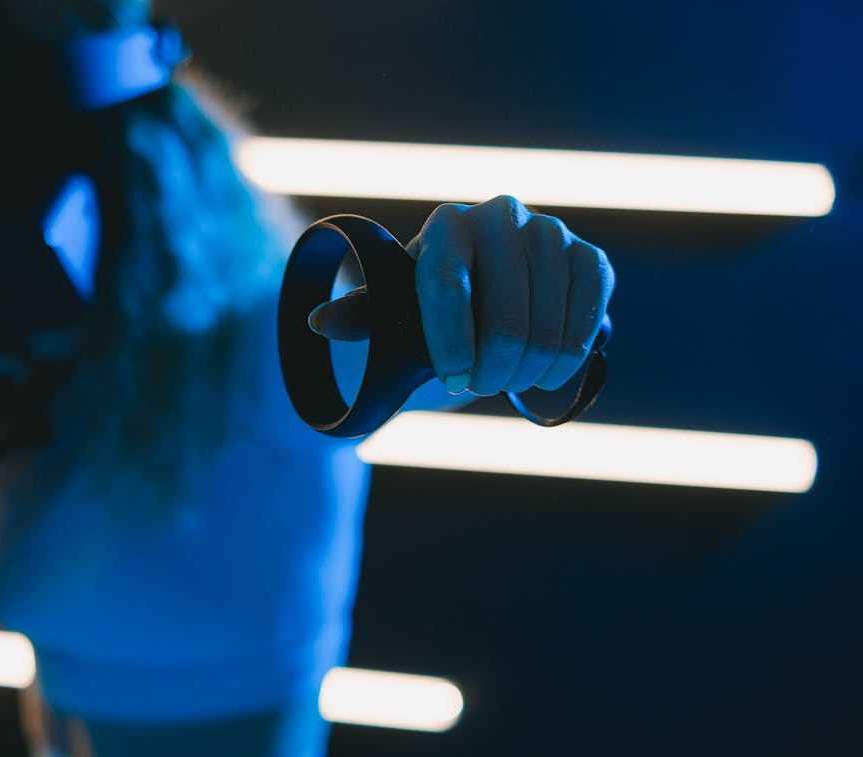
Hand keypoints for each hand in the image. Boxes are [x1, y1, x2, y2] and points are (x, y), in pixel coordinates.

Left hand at [310, 195, 613, 396]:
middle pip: (505, 316)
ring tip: (509, 380)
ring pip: (547, 325)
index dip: (449, 341)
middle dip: (492, 369)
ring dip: (528, 370)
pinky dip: (568, 356)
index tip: (451, 380)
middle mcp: (501, 216)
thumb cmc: (429, 299)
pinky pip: (589, 315)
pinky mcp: (590, 257)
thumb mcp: (393, 305)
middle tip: (480, 386)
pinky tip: (548, 372)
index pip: (446, 285)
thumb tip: (319, 320)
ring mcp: (551, 233)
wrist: (488, 284)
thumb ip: (361, 314)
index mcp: (446, 225)